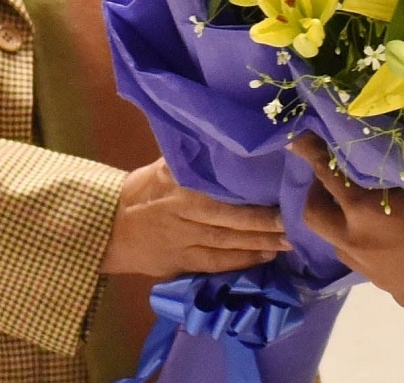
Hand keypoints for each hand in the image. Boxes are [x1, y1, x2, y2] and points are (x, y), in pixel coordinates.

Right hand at [100, 158, 288, 277]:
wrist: (108, 226)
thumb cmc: (142, 190)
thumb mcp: (165, 166)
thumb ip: (195, 158)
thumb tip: (230, 141)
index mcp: (179, 184)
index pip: (219, 188)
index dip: (250, 192)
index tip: (279, 188)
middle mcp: (182, 212)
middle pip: (228, 217)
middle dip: (263, 220)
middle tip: (295, 218)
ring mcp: (182, 240)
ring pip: (226, 243)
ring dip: (260, 242)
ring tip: (289, 239)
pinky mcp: (181, 262)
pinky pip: (215, 263)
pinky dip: (242, 261)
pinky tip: (266, 257)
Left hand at [293, 134, 403, 310]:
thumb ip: (393, 179)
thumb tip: (382, 167)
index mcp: (367, 211)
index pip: (327, 176)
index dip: (311, 155)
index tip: (299, 142)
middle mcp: (364, 244)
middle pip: (316, 219)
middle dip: (317, 197)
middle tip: (329, 181)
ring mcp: (380, 276)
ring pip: (345, 249)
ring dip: (347, 229)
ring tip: (367, 214)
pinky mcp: (401, 296)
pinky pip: (379, 271)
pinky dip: (381, 254)